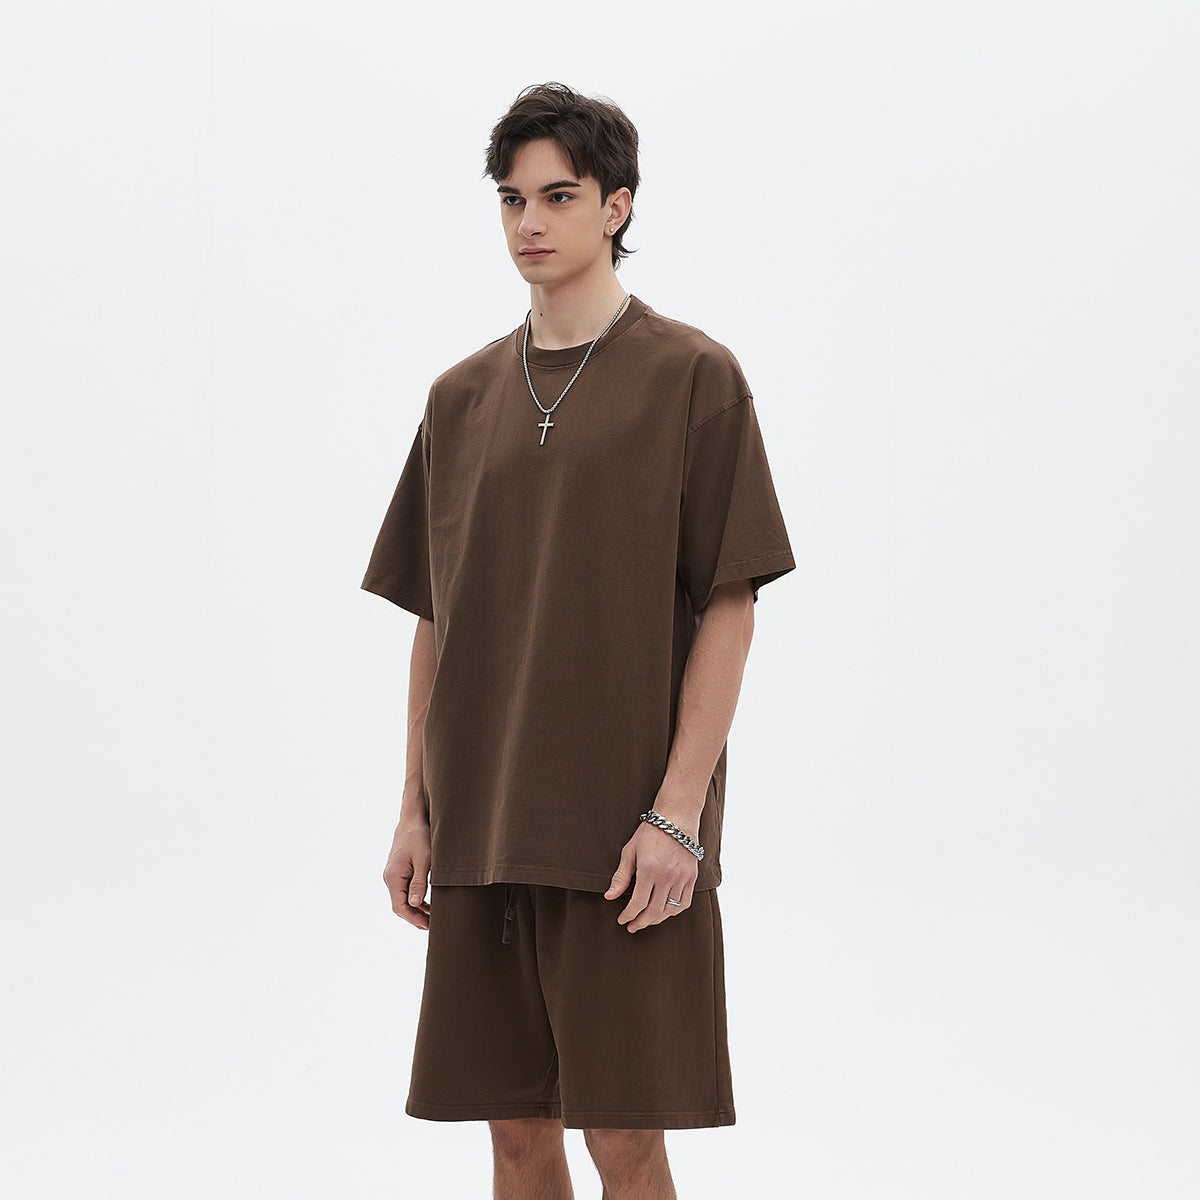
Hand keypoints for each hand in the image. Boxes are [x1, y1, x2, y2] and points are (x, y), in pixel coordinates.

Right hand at [383, 815, 431, 930]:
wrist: (413, 818)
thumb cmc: (420, 836)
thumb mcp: (424, 860)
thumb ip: (419, 883)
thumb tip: (415, 904)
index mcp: (393, 876)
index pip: (399, 906)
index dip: (413, 919)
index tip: (427, 926)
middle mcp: (390, 877)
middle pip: (400, 905)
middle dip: (415, 917)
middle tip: (432, 926)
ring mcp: (394, 874)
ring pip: (403, 898)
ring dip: (416, 909)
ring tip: (432, 918)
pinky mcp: (400, 870)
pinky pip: (405, 890)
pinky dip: (416, 898)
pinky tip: (428, 904)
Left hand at [604, 817, 699, 931]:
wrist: (676, 817)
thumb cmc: (650, 832)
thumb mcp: (630, 851)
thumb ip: (621, 876)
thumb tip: (610, 897)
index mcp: (649, 869)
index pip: (637, 903)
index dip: (628, 915)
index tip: (622, 919)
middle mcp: (667, 876)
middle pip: (654, 911)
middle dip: (641, 922)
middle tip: (632, 926)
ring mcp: (682, 877)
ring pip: (669, 910)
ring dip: (656, 919)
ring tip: (646, 920)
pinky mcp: (692, 876)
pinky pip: (684, 903)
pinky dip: (673, 911)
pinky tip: (664, 912)